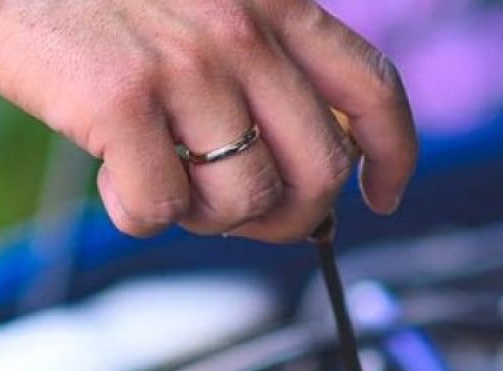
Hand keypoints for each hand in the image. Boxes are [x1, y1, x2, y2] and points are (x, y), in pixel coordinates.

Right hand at [0, 0, 416, 241]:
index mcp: (273, 2)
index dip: (392, 156)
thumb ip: (252, 66)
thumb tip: (284, 167)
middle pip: (318, 171)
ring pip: (243, 201)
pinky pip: (159, 209)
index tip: (382, 195)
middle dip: (290, 217)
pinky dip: (134, 213)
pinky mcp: (123, 102)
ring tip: (161, 180)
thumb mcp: (200, 5)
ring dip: (204, 217)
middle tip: (241, 217)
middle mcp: (242, 31)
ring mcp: (186, 67)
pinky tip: (110, 176)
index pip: (371, 90)